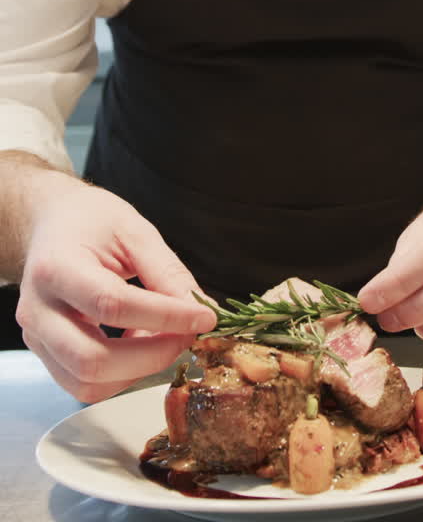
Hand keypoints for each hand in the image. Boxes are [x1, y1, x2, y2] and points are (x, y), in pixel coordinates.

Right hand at [16, 174, 215, 401]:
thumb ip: (167, 273)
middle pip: (92, 359)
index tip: (204, 317)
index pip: (112, 304)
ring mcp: (35, 338)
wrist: (51, 224)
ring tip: (163, 338)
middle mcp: (36, 310)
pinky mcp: (44, 354)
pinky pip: (83, 385)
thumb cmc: (91, 221)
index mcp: (55, 267)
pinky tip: (139, 343)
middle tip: (189, 336)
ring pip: (86, 384)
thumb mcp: (134, 231)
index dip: (164, 317)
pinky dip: (121, 376)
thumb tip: (202, 311)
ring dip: (137, 372)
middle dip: (152, 356)